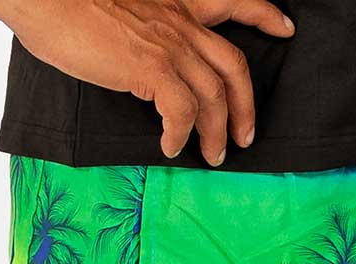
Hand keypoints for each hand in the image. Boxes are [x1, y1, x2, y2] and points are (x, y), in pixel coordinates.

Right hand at [0, 0, 294, 165]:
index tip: (284, 27)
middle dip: (246, 107)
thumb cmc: (70, 7)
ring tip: (212, 155)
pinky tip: (172, 147)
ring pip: (214, 96)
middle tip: (245, 136)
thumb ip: (145, 35)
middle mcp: (179, 20)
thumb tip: (149, 73)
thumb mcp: (122, 14)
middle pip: (234, 66)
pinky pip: (182, 112)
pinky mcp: (150, 67)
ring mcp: (168, 44)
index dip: (264, 14)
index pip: (233, 0)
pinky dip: (181, 136)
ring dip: (217, 133)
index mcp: (175, 3)